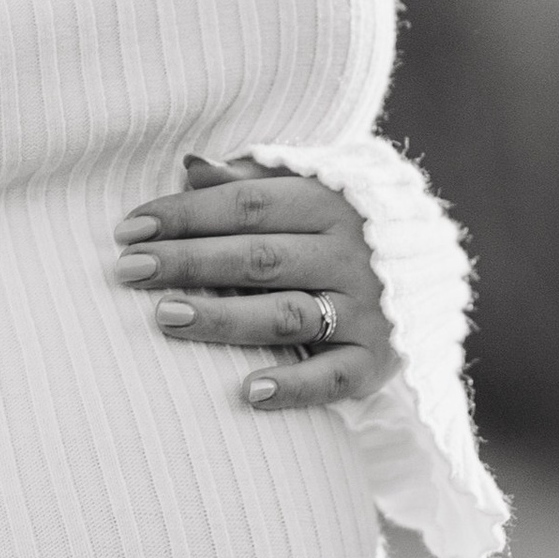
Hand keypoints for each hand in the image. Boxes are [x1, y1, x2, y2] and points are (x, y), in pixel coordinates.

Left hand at [111, 153, 392, 413]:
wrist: (431, 276)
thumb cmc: (337, 230)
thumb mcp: (305, 194)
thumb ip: (249, 184)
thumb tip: (189, 165)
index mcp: (329, 203)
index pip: (246, 205)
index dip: (184, 215)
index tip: (128, 230)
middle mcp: (350, 255)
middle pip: (257, 257)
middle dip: (188, 262)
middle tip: (127, 270)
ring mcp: (366, 310)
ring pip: (286, 315)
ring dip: (223, 318)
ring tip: (163, 318)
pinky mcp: (376, 361)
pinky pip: (333, 378)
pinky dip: (293, 387)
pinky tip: (246, 393)